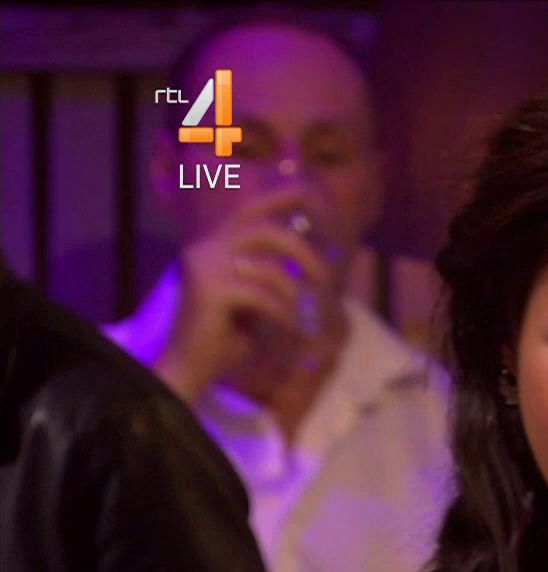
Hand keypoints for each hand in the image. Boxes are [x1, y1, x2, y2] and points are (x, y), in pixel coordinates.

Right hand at [157, 187, 333, 402]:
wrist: (191, 367)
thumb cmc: (229, 334)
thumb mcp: (260, 294)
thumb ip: (279, 269)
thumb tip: (322, 251)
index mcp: (217, 243)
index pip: (253, 206)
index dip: (289, 198)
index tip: (325, 210)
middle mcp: (207, 248)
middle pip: (266, 228)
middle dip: (305, 252)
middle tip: (327, 279)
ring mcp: (204, 267)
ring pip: (269, 266)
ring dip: (299, 294)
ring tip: (309, 316)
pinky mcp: (209, 292)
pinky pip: (264, 296)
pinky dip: (286, 314)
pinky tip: (293, 329)